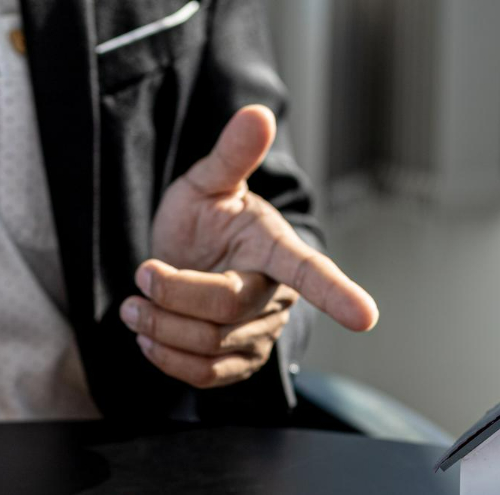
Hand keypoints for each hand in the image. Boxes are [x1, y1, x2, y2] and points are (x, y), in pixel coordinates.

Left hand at [124, 105, 377, 388]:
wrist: (184, 259)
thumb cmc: (203, 220)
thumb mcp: (208, 182)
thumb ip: (231, 154)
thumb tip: (258, 112)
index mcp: (277, 248)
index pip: (311, 271)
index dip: (337, 292)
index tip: (367, 317)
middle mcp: (276, 296)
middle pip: (227, 308)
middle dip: (173, 293)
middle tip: (139, 275)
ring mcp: (259, 334)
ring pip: (210, 345)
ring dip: (161, 326)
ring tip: (132, 306)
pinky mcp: (238, 365)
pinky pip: (205, 375)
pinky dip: (166, 358)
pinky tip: (147, 336)